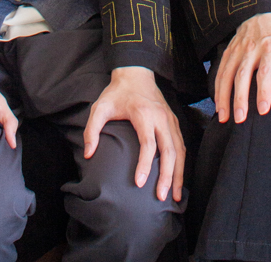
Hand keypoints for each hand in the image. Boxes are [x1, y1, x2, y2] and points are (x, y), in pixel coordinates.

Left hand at [83, 66, 184, 202]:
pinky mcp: (173, 121)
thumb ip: (92, 130)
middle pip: (169, 150)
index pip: (148, 143)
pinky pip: (181, 145)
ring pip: (179, 149)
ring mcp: (169, 119)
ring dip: (178, 173)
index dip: (145, 165)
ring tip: (175, 195)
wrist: (136, 73)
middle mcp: (160, 117)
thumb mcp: (100, 107)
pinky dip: (181, 163)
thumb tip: (89, 154)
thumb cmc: (117, 93)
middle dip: (167, 176)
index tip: (139, 184)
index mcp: (143, 114)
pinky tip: (178, 178)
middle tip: (162, 197)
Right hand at [214, 13, 270, 124]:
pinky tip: (218, 104)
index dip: (264, 91)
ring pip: (227, 73)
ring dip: (224, 96)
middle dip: (240, 98)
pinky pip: (220, 70)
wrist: (263, 14)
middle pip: (242, 75)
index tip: (263, 111)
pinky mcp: (229, 51)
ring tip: (224, 117)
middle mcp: (252, 48)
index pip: (265, 72)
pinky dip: (216, 88)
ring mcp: (238, 49)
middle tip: (240, 120)